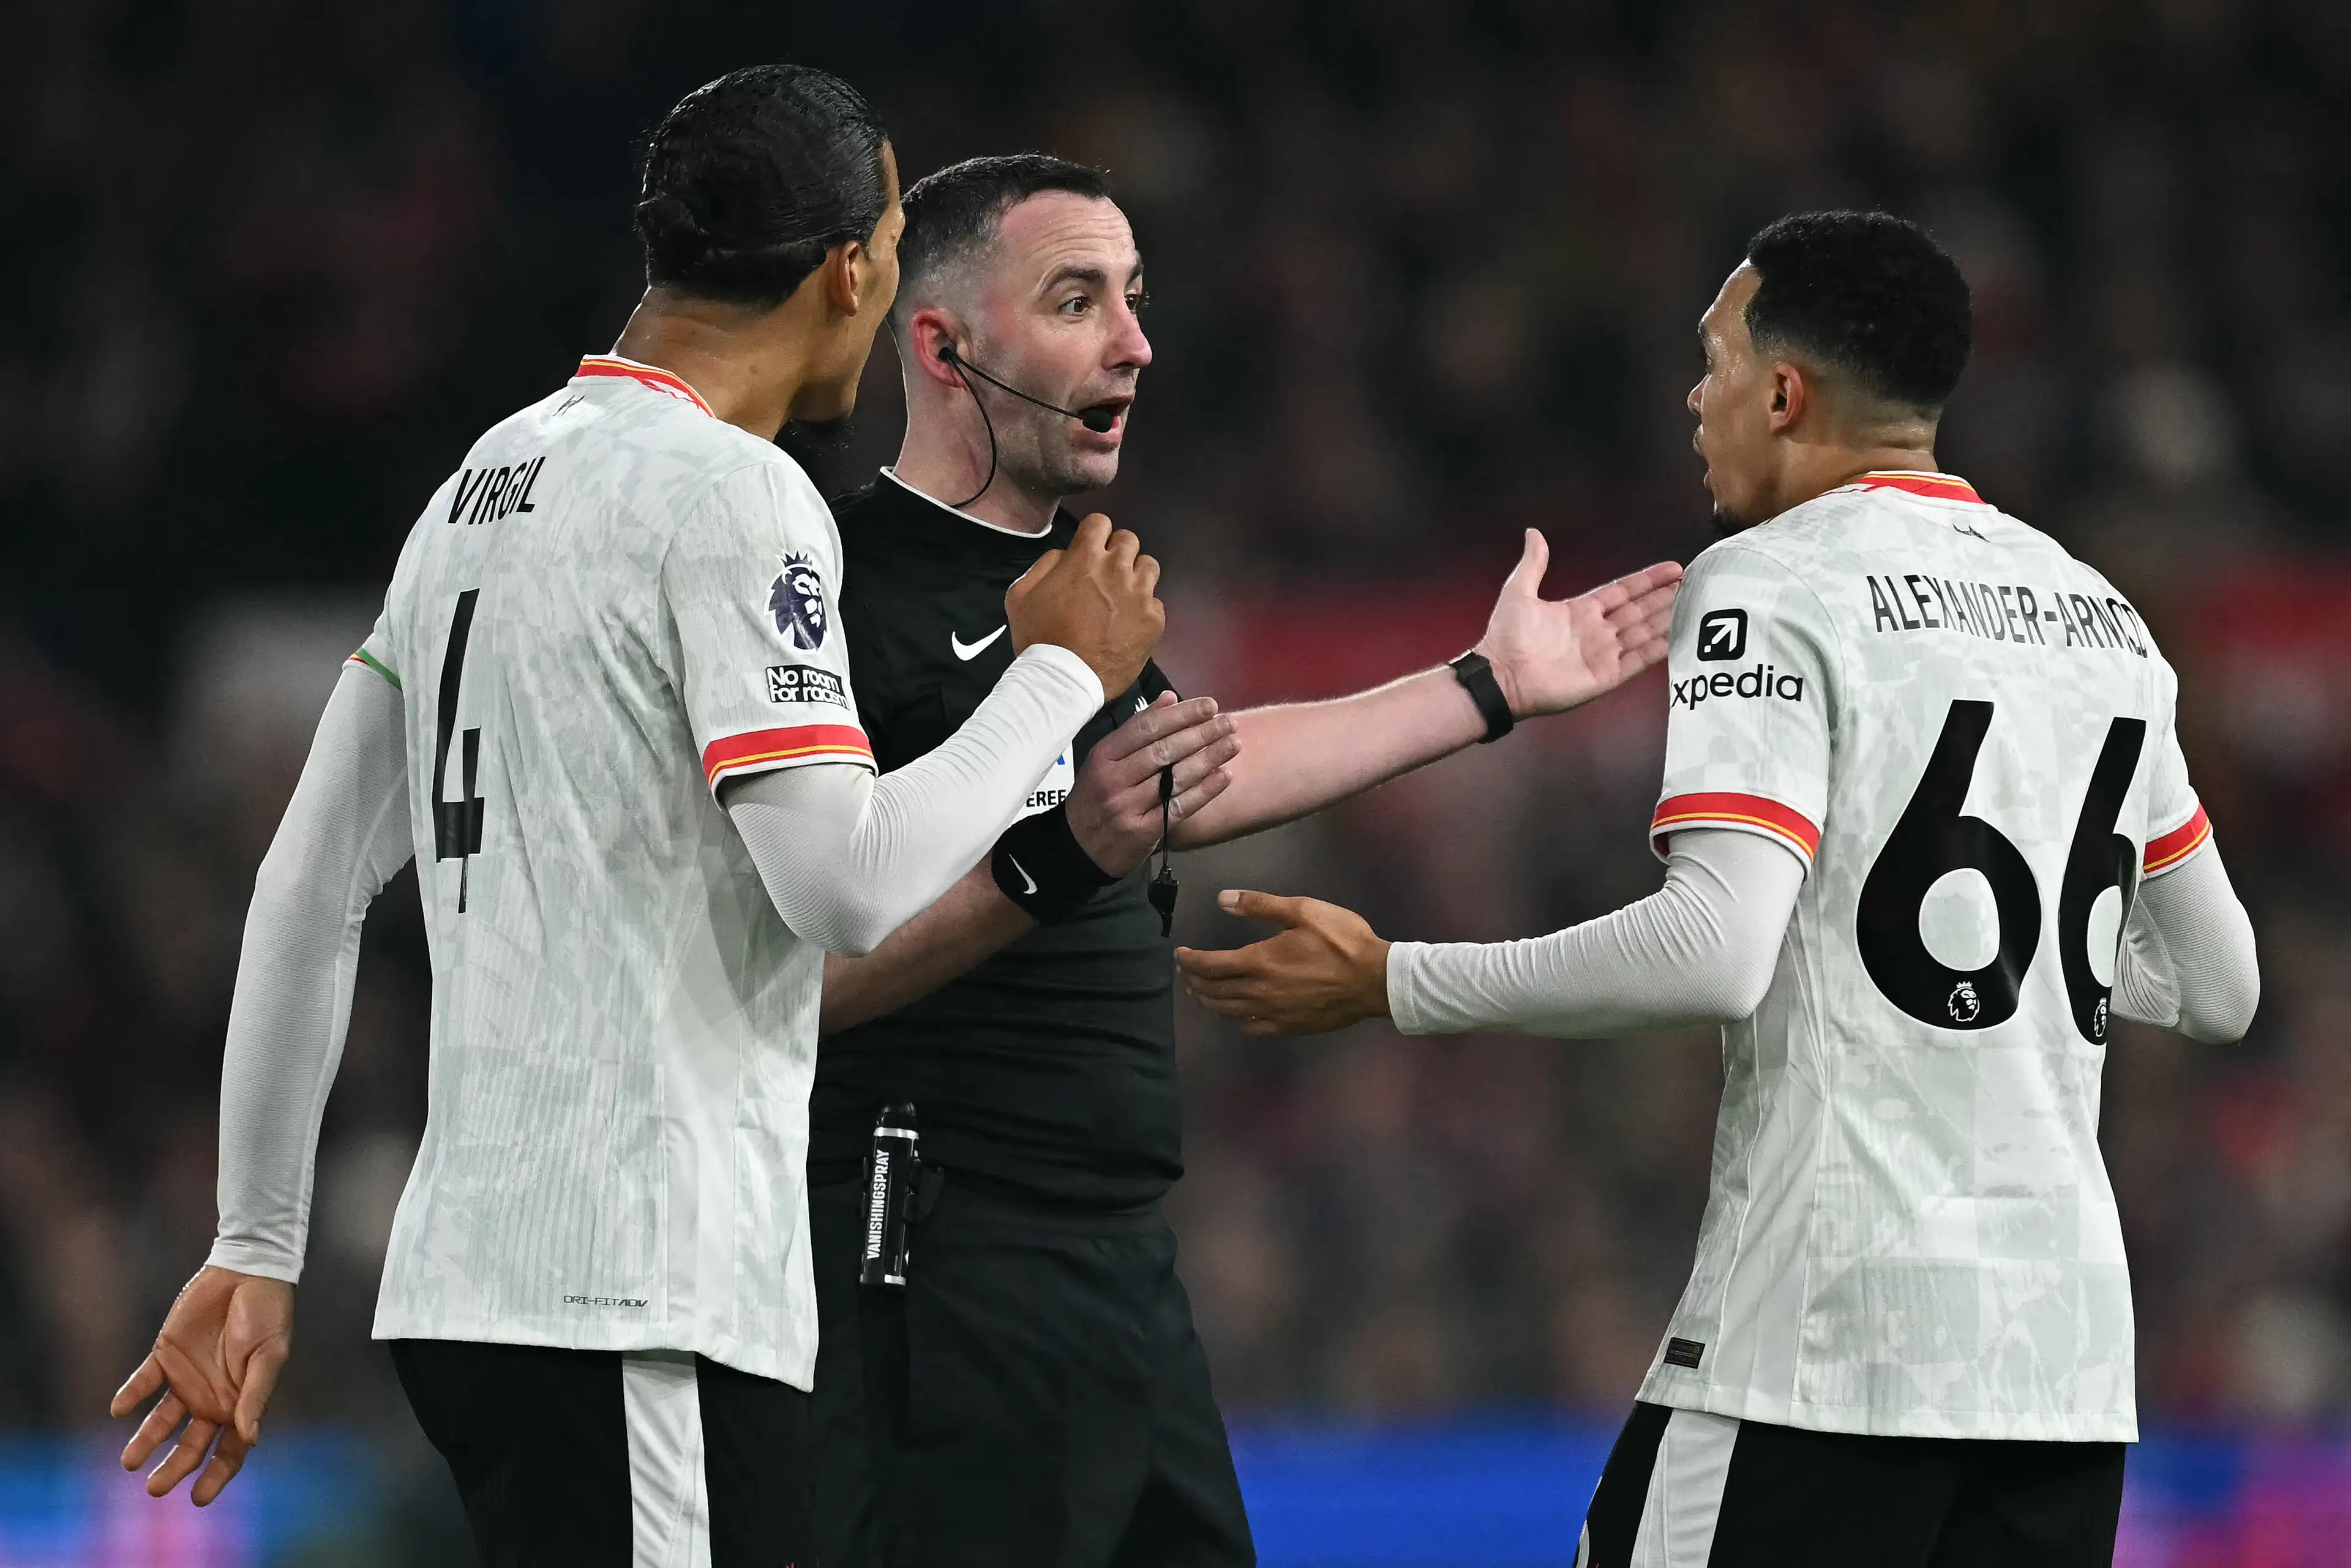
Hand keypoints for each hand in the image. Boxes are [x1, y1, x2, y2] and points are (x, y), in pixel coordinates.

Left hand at [111, 1266, 294, 1504]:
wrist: (247, 1272)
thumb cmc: (268, 1315)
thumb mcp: (269, 1356)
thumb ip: (255, 1395)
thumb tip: (249, 1438)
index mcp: (240, 1402)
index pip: (229, 1450)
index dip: (216, 1476)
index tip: (198, 1499)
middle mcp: (212, 1397)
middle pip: (190, 1444)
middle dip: (174, 1469)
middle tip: (153, 1488)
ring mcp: (187, 1378)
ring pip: (161, 1421)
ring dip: (145, 1441)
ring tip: (129, 1462)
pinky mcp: (165, 1356)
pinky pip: (143, 1382)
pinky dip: (130, 1395)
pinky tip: (120, 1408)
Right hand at [1005, 512, 1164, 695]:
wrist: (1064, 680)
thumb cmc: (1038, 637)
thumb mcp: (1022, 594)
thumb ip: (1046, 565)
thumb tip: (1066, 555)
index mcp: (1085, 557)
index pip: (1100, 522)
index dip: (1094, 534)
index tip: (1091, 549)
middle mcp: (1118, 568)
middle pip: (1129, 540)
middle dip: (1117, 552)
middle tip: (1106, 574)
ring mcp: (1140, 594)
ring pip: (1149, 566)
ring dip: (1135, 575)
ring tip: (1122, 596)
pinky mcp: (1154, 620)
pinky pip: (1155, 602)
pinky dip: (1143, 609)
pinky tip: (1127, 625)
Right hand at [1069, 694, 1240, 875]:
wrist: (1080, 849)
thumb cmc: (1096, 797)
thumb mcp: (1106, 760)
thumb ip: (1137, 729)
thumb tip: (1170, 698)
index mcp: (1103, 756)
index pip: (1146, 727)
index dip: (1181, 715)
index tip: (1210, 705)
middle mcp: (1114, 779)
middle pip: (1164, 751)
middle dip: (1201, 734)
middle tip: (1229, 722)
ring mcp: (1128, 807)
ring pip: (1175, 778)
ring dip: (1209, 758)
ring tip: (1234, 743)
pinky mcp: (1143, 831)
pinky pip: (1180, 807)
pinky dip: (1205, 790)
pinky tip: (1224, 776)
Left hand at [1174, 890, 1389, 1035]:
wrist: (1375, 980)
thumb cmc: (1342, 940)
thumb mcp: (1303, 911)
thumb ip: (1259, 905)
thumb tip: (1222, 899)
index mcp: (1259, 961)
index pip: (1210, 965)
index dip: (1190, 961)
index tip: (1180, 955)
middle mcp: (1259, 992)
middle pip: (1214, 991)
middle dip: (1194, 982)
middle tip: (1187, 973)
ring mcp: (1273, 1014)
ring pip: (1228, 1012)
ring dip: (1209, 1002)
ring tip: (1201, 993)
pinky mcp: (1289, 1027)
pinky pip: (1252, 1028)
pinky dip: (1236, 1020)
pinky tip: (1236, 1014)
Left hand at [1474, 531, 1680, 717]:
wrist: (1500, 677)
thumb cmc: (1506, 637)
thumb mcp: (1519, 592)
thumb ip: (1533, 563)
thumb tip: (1534, 533)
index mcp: (1581, 611)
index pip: (1622, 591)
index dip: (1647, 581)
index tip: (1672, 569)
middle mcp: (1597, 632)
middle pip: (1639, 611)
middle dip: (1664, 597)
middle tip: (1691, 584)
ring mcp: (1603, 654)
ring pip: (1644, 633)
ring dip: (1667, 619)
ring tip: (1692, 605)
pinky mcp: (1606, 676)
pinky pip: (1638, 660)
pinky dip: (1659, 649)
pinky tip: (1678, 636)